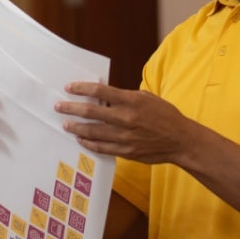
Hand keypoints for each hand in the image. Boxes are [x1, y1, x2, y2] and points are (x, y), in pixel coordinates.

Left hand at [55, 82, 192, 163]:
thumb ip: (125, 97)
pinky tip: (80, 139)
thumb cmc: (165, 115)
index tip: (69, 87)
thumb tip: (104, 97)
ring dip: (76, 127)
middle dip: (71, 108)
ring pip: (93, 132)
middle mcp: (126, 118)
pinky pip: (102, 147)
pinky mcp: (126, 151)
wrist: (180, 140)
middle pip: (91, 112)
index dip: (82, 89)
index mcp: (131, 101)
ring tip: (65, 124)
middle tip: (59, 106)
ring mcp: (125, 137)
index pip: (100, 92)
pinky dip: (89, 143)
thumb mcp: (147, 98)